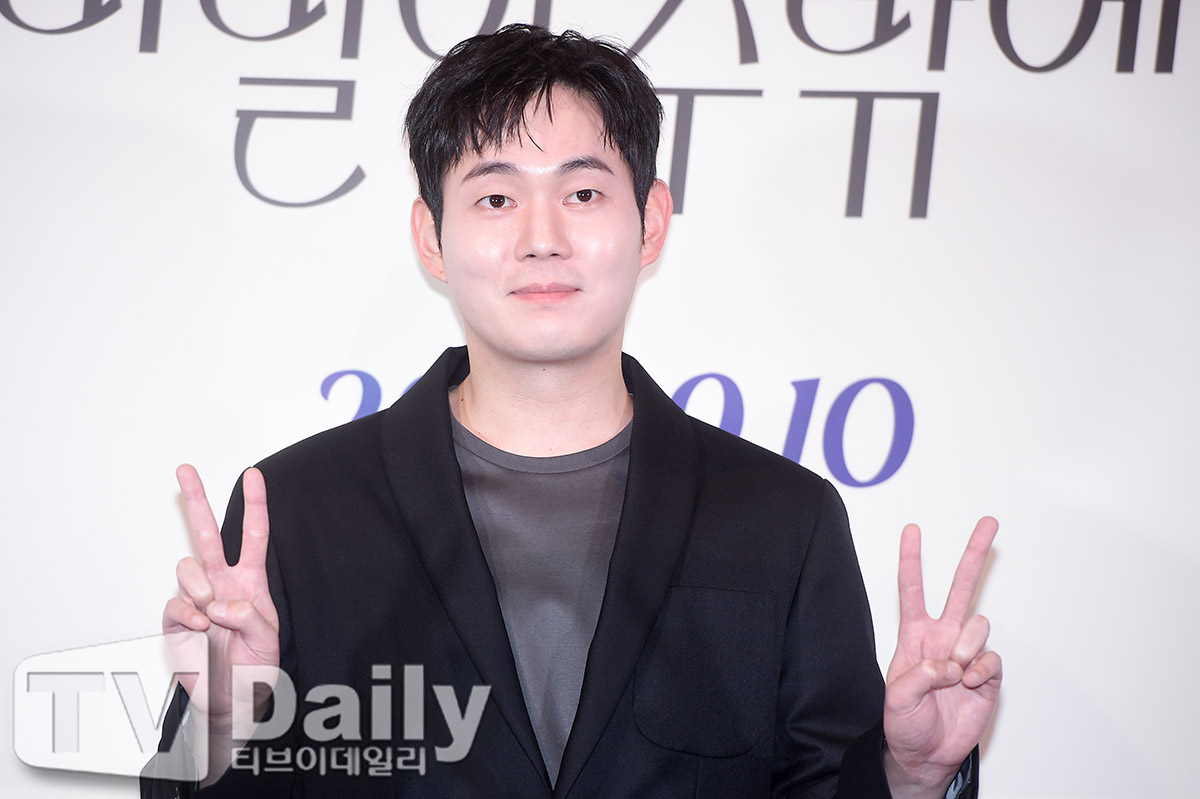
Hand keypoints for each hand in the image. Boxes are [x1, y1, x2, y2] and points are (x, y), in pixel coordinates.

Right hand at [162, 465, 280, 727]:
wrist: (233, 701)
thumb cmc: (256, 668)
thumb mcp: (269, 641)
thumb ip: (251, 619)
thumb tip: (221, 603)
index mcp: (251, 581)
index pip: (254, 536)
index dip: (255, 504)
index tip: (253, 474)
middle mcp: (222, 583)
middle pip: (206, 533)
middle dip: (196, 500)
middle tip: (185, 469)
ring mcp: (197, 599)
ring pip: (188, 566)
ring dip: (200, 586)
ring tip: (211, 613)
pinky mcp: (176, 621)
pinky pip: (175, 603)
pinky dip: (187, 613)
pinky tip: (199, 627)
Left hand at [882, 517, 1001, 798]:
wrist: (925, 754)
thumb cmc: (905, 723)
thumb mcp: (897, 698)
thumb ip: (921, 675)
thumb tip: (951, 663)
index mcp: (915, 635)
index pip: (912, 589)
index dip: (912, 559)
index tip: (912, 529)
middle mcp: (943, 637)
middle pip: (962, 587)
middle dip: (974, 554)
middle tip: (989, 522)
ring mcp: (967, 653)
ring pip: (978, 624)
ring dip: (967, 647)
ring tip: (955, 674)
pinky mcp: (988, 675)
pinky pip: (991, 659)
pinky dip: (981, 672)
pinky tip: (970, 685)